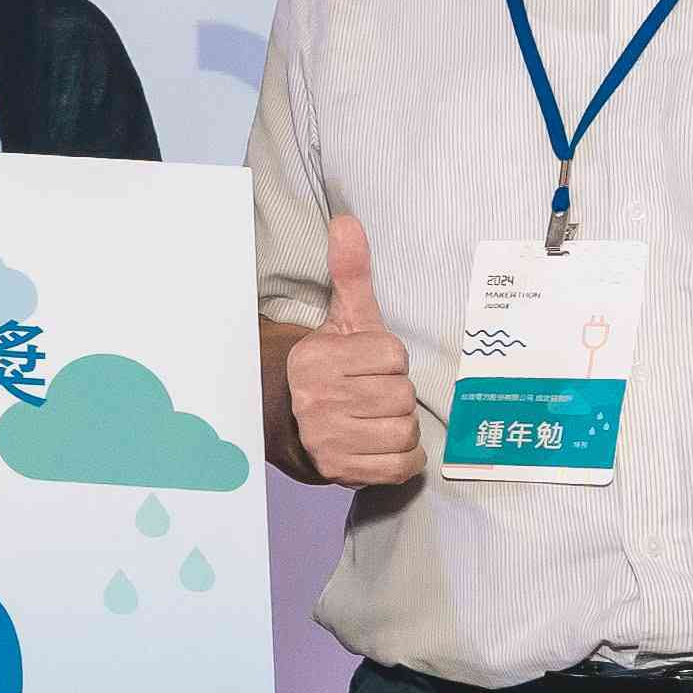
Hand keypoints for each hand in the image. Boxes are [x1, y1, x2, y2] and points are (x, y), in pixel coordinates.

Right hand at [277, 215, 425, 487]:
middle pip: (401, 396)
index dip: (390, 361)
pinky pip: (397, 467)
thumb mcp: (341, 318)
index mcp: (321, 359)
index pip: (392, 356)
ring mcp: (328, 439)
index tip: (370, 365)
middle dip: (396, 394)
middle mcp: (319, 400)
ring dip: (401, 427)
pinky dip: (404, 460)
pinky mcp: (339, 470)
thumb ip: (351, 272)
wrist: (288, 417)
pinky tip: (388, 445)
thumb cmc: (329, 365)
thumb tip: (348, 222)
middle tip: (374, 394)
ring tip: (379, 418)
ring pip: (403, 431)